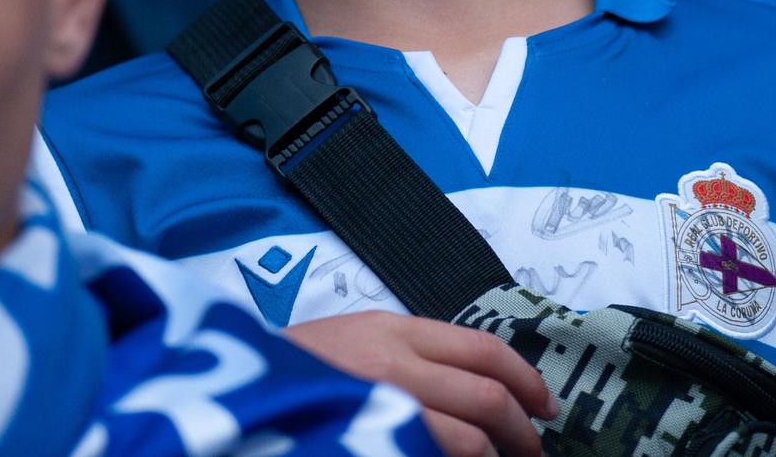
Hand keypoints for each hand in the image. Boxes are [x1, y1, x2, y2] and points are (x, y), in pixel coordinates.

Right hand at [285, 312, 555, 456]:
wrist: (229, 386)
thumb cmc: (291, 372)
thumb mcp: (350, 342)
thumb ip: (406, 356)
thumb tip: (472, 389)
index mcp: (391, 330)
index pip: (483, 349)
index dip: (527, 380)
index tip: (545, 405)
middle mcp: (392, 364)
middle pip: (487, 396)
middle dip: (523, 431)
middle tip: (534, 451)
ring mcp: (380, 407)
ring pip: (469, 442)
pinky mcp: (370, 440)